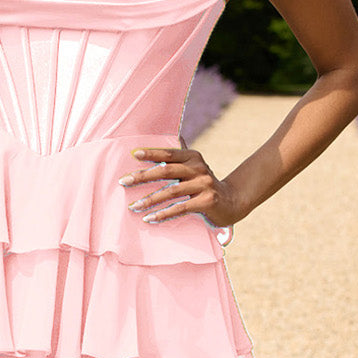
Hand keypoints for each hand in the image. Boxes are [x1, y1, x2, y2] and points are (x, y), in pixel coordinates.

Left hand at [118, 145, 240, 226]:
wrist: (232, 201)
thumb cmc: (205, 185)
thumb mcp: (194, 168)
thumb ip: (179, 157)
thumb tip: (166, 140)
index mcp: (193, 157)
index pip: (169, 153)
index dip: (151, 153)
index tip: (133, 155)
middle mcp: (199, 168)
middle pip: (166, 171)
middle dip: (143, 176)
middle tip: (124, 182)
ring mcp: (204, 185)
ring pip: (171, 191)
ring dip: (150, 200)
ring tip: (134, 206)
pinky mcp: (207, 201)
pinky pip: (181, 208)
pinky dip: (164, 214)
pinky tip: (150, 218)